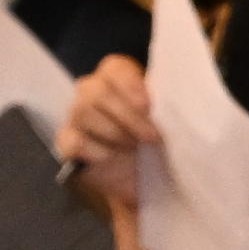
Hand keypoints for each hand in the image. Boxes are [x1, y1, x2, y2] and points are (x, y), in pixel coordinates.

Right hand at [55, 59, 158, 214]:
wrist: (144, 182)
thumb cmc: (158, 144)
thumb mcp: (169, 123)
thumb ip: (168, 106)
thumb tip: (182, 100)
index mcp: (118, 81)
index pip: (114, 67)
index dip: (129, 83)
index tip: (149, 105)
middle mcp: (92, 93)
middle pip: (96, 90)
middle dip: (128, 115)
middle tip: (152, 136)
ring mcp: (76, 118)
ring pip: (82, 111)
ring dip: (114, 131)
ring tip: (135, 148)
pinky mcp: (67, 143)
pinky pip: (73, 140)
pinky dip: (96, 150)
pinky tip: (112, 158)